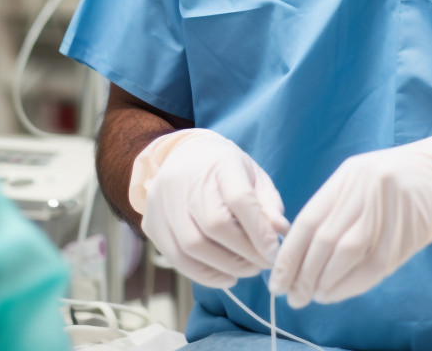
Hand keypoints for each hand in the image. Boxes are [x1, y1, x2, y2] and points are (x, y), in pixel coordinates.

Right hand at [129, 129, 288, 287]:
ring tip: (247, 270)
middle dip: (244, 253)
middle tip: (262, 264)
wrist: (183, 156)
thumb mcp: (254, 175)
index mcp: (220, 163)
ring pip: (192, 247)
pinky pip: (176, 259)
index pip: (239, 198)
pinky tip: (225, 275)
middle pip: (214, 225)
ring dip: (225, 267)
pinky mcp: (152, 223)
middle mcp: (187, 181)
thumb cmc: (226, 170)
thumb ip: (268, 203)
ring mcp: (164, 202)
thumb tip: (280, 232)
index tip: (275, 252)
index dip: (258, 230)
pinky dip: (204, 274)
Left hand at [271, 123, 431, 307]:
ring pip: (345, 253)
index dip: (289, 254)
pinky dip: (350, 285)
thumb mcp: (364, 182)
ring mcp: (388, 207)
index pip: (309, 219)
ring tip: (313, 296)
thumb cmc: (402, 182)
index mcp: (349, 174)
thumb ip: (336, 209)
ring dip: (324, 281)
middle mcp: (365, 187)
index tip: (277, 280)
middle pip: (324, 239)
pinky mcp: (409, 229)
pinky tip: (337, 293)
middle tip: (294, 296)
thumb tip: (300, 254)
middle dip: (303, 273)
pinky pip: (373, 265)